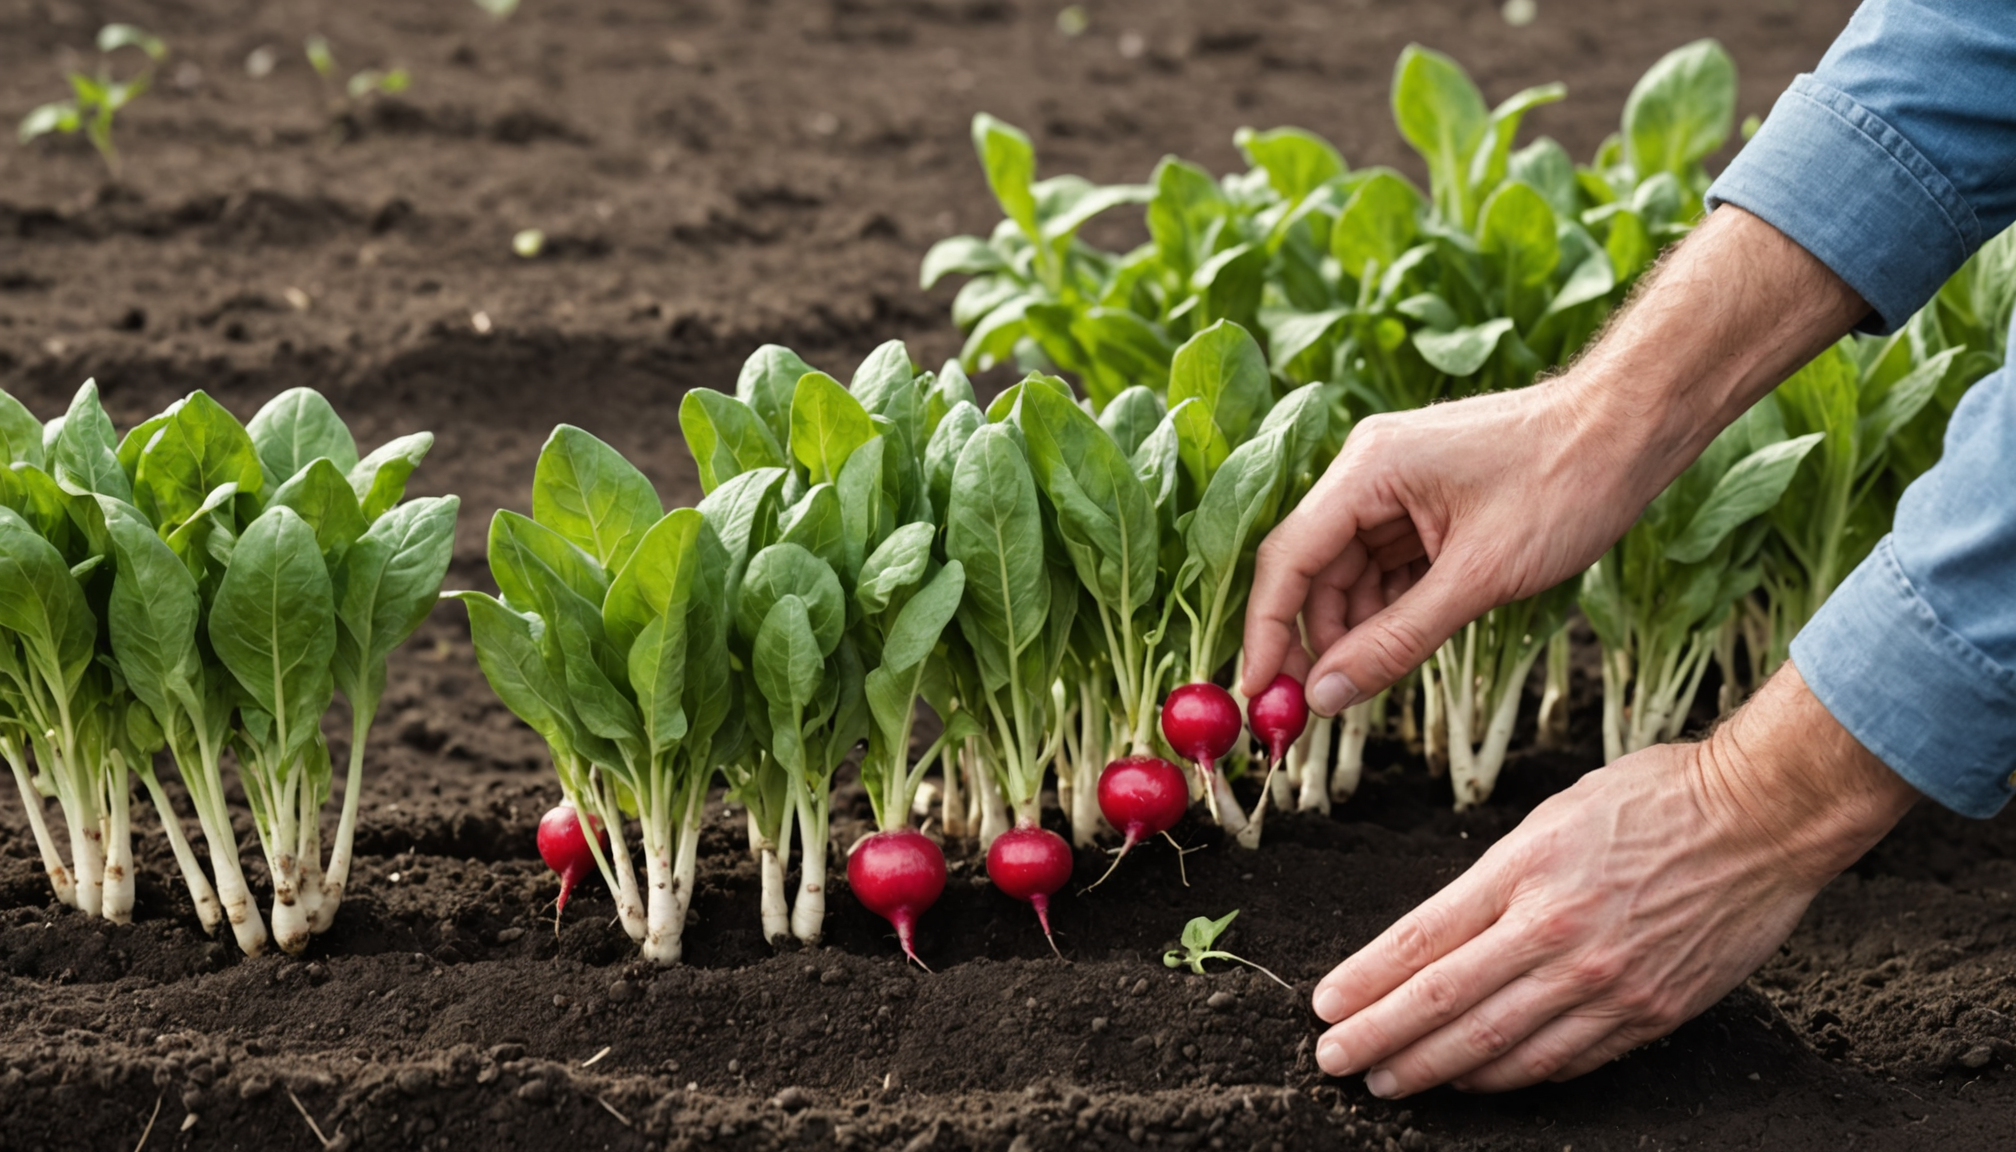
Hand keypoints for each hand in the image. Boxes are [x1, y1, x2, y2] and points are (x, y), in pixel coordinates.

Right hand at [1242, 380, 1643, 713]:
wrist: (1634, 429)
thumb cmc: (1567, 482)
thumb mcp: (1479, 577)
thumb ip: (1395, 640)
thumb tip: (1325, 697)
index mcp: (1368, 468)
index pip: (1287, 558)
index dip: (1266, 632)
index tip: (1258, 696)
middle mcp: (1368, 469)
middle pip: (1310, 568)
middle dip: (1309, 640)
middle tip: (1310, 710)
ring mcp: (1395, 484)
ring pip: (1347, 573)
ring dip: (1351, 630)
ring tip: (1364, 684)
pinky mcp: (1424, 502)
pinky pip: (1384, 565)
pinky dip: (1386, 610)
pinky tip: (1398, 647)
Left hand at [1309, 663, 1917, 1094]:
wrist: (1764, 815)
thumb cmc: (1654, 797)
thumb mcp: (1550, 818)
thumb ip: (1495, 881)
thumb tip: (1435, 937)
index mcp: (1525, 872)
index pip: (1421, 942)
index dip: (1365, 982)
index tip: (1324, 1007)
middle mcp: (1558, 933)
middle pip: (1446, 1005)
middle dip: (1380, 1040)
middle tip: (1335, 1061)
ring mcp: (1606, 981)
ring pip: (1499, 1046)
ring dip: (1435, 1070)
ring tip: (1390, 1082)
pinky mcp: (1650, 1012)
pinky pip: (1565, 1060)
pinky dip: (1511, 1077)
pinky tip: (1477, 1081)